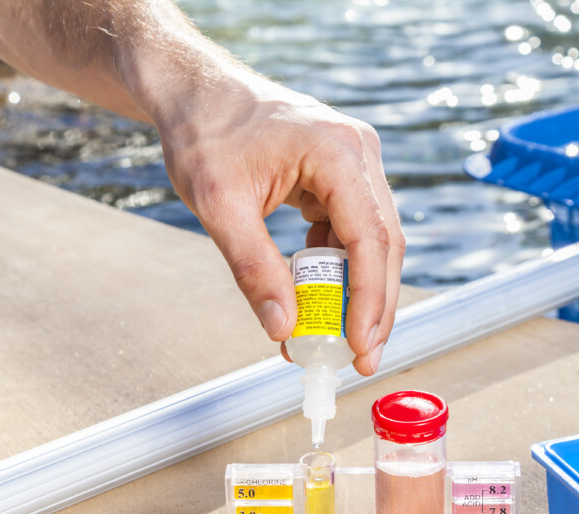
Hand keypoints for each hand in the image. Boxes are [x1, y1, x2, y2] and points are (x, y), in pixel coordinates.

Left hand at [154, 69, 403, 375]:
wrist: (193, 89)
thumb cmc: (203, 132)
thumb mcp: (219, 205)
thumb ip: (254, 269)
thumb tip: (282, 328)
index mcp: (338, 152)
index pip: (370, 238)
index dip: (370, 299)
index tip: (361, 345)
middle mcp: (360, 154)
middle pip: (385, 246)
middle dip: (375, 307)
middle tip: (362, 358)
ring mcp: (356, 164)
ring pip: (375, 243)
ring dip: (360, 293)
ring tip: (341, 340)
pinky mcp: (343, 177)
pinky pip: (354, 233)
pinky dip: (340, 271)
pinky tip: (322, 302)